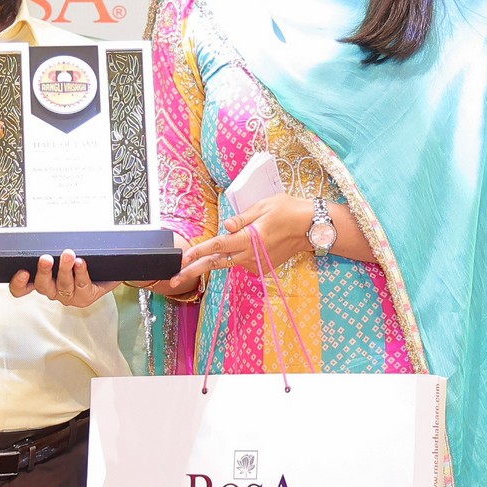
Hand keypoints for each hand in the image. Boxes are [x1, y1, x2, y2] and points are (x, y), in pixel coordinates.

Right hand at [10, 250, 113, 306]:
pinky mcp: (84, 297)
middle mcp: (52, 290)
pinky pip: (81, 286)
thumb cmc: (80, 261)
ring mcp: (67, 295)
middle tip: (46, 258)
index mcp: (41, 280)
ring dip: (65, 269)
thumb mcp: (59, 251)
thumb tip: (42, 224)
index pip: (21, 288)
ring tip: (68, 255)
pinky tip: (81, 263)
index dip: (18, 283)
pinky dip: (81, 273)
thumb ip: (50, 245)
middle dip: (44, 271)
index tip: (23, 272)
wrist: (103, 272)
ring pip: (63, 284)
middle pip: (42, 285)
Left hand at [173, 196, 315, 281]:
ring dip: (214, 260)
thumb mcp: (263, 207)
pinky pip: (242, 261)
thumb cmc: (289, 211)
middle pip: (216, 263)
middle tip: (174, 279)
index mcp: (248, 238)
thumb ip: (241, 219)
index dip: (197, 252)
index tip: (182, 259)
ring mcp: (256, 263)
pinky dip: (236, 255)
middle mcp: (249, 255)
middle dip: (193, 271)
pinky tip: (246, 244)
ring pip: (228, 262)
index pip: (217, 246)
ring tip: (197, 260)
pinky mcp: (262, 266)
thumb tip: (225, 226)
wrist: (312, 228)